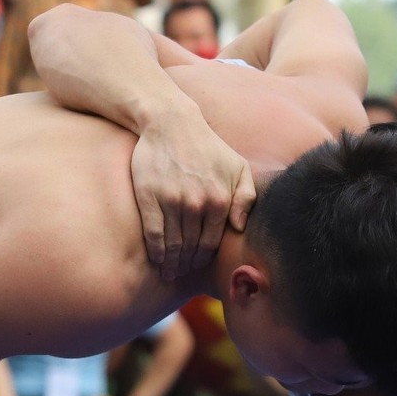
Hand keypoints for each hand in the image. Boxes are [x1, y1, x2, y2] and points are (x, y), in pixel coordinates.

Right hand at [130, 106, 254, 280]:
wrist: (171, 123)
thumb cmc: (207, 146)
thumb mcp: (238, 166)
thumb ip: (245, 197)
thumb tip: (240, 227)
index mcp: (220, 200)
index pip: (211, 243)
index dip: (202, 259)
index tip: (196, 266)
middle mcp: (198, 204)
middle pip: (191, 248)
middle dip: (186, 265)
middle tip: (180, 272)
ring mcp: (173, 202)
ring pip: (172, 245)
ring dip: (171, 263)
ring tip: (168, 271)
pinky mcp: (150, 198)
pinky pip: (153, 235)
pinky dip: (156, 252)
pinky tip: (157, 258)